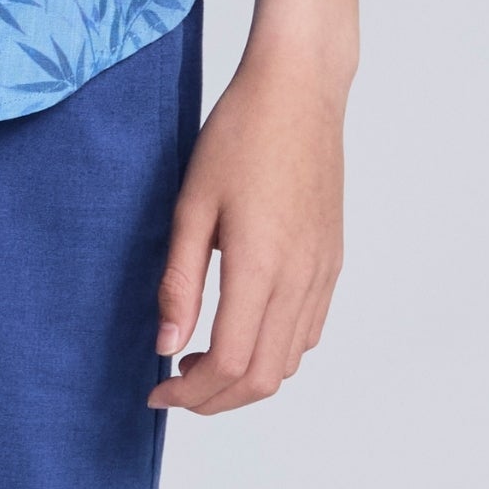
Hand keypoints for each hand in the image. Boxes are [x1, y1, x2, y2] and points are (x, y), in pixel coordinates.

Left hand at [149, 49, 348, 414]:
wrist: (299, 90)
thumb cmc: (239, 134)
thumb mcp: (190, 205)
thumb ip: (179, 282)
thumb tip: (166, 346)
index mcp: (260, 266)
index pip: (229, 364)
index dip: (190, 394)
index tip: (156, 391)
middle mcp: (300, 278)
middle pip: (263, 378)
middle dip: (214, 399)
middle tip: (173, 386)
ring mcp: (323, 271)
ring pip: (289, 361)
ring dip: (244, 378)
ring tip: (199, 359)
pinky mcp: (332, 260)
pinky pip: (308, 331)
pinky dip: (273, 351)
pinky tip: (240, 328)